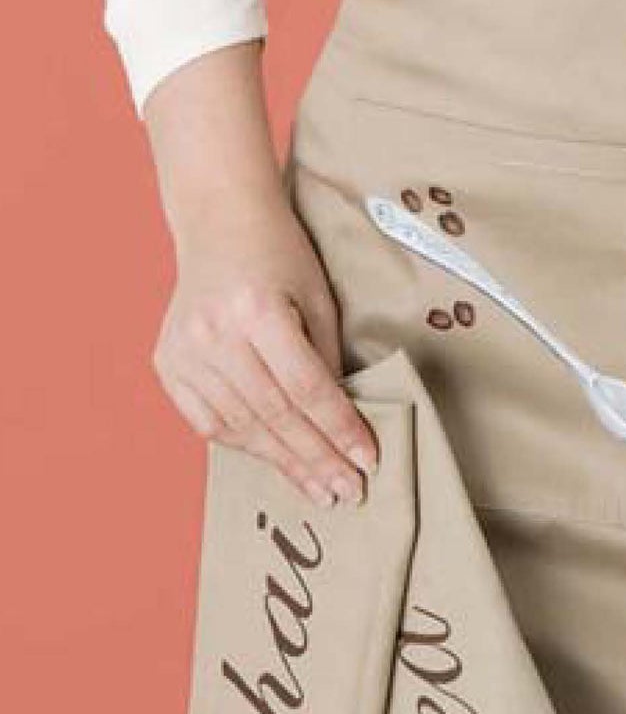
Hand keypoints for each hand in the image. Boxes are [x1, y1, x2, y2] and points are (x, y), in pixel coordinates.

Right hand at [152, 190, 380, 507]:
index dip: (339, 429)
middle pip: (275, 414)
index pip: (307, 387)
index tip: (368, 461)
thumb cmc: (281, 254)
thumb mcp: (316, 297)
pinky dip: (244, 443)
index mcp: (257, 310)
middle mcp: (214, 334)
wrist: (220, 221)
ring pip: (240, 426)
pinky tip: (275, 460)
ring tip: (319, 488)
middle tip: (348, 492)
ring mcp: (184, 350)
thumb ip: (327, 358)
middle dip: (316, 459)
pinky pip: (208, 421)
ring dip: (283, 462)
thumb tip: (342, 425)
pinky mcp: (167, 363)